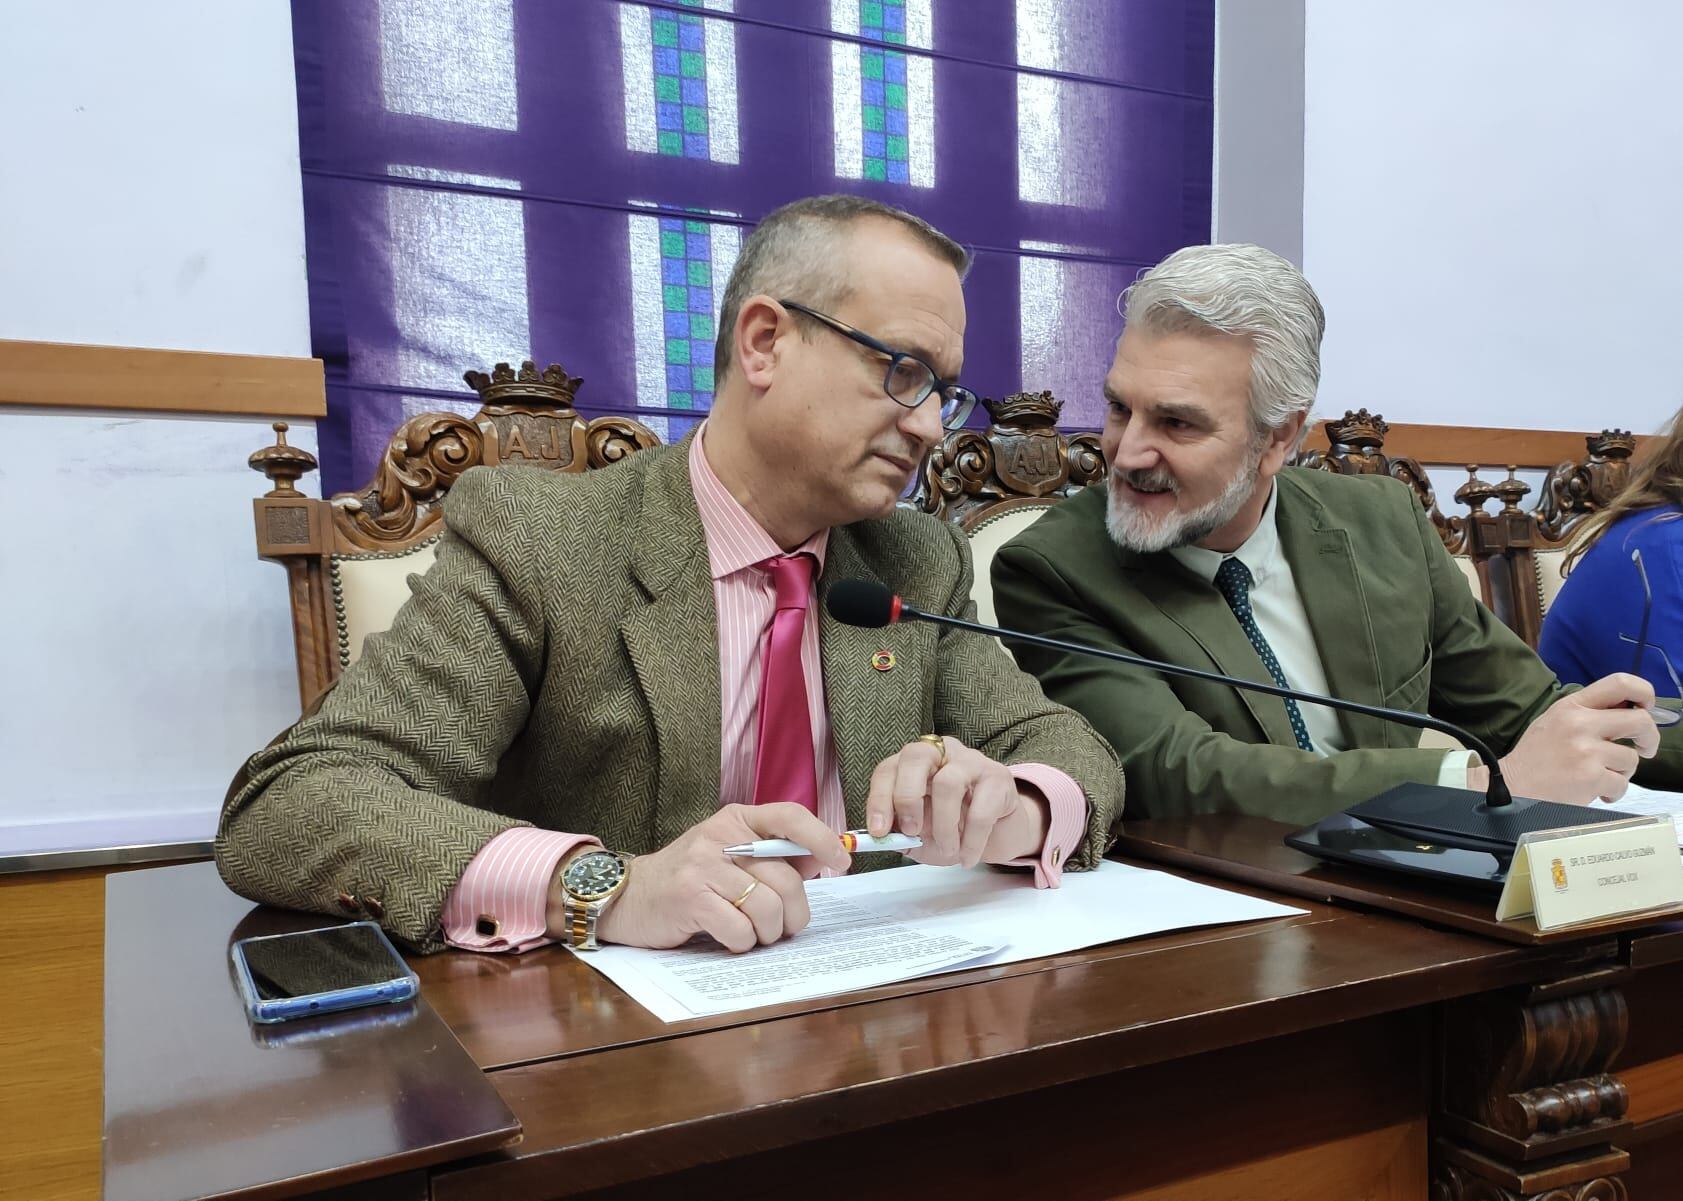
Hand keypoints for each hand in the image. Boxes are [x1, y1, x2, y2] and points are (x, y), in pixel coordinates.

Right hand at [566, 804, 849, 952]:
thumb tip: (822, 859)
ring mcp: (703, 866)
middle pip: (786, 879)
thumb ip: (772, 855)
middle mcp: (720, 836)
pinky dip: (742, 942)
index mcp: (736, 819)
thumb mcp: (729, 855)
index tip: (842, 862)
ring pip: (766, 908)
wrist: (627, 896)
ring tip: (753, 934)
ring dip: (768, 933)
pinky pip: (740, 930)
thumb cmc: (688, 879)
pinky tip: (727, 937)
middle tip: (785, 928)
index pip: (791, 816)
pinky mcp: (689, 898)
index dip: (823, 839)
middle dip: (795, 915)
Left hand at [865, 737, 1048, 866]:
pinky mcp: (998, 778)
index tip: (878, 831)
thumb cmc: (954, 829)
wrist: (999, 832)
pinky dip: (971, 841)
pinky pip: (981, 810)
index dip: (879, 798)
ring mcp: (972, 761)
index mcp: (915, 764)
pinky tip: (967, 857)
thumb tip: (884, 837)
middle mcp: (942, 753)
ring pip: (948, 783)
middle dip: (907, 797)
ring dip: (943, 826)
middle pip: (916, 756)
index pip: (889, 769)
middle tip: (911, 832)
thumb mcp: (921, 835)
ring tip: (948, 851)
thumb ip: (901, 834)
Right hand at [1467, 673, 1660, 803]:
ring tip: (1600, 775)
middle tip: (1644, 748)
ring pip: (1631, 759)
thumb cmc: (1536, 756)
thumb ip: (1589, 712)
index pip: (1621, 683)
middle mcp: (1580, 724)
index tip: (1646, 708)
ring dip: (1621, 772)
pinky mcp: (1590, 777)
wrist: (1512, 785)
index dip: (1644, 693)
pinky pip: (1621, 784)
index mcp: (1572, 706)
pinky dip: (1612, 792)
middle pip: (1640, 721)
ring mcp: (1586, 751)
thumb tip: (1631, 710)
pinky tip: (1596, 790)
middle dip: (1649, 738)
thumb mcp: (1556, 720)